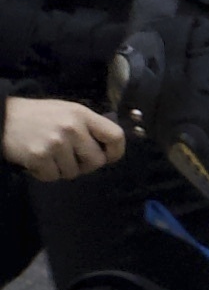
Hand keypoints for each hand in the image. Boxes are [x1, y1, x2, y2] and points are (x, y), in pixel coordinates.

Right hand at [3, 97, 123, 182]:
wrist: (2, 118)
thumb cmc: (38, 116)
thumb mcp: (68, 112)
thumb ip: (88, 127)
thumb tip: (107, 149)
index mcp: (82, 115)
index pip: (116, 136)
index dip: (116, 152)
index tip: (108, 157)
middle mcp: (71, 128)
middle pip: (97, 161)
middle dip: (85, 165)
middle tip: (71, 158)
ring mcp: (55, 143)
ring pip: (74, 172)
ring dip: (62, 169)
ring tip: (50, 155)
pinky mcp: (39, 156)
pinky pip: (53, 177)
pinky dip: (45, 173)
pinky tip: (37, 161)